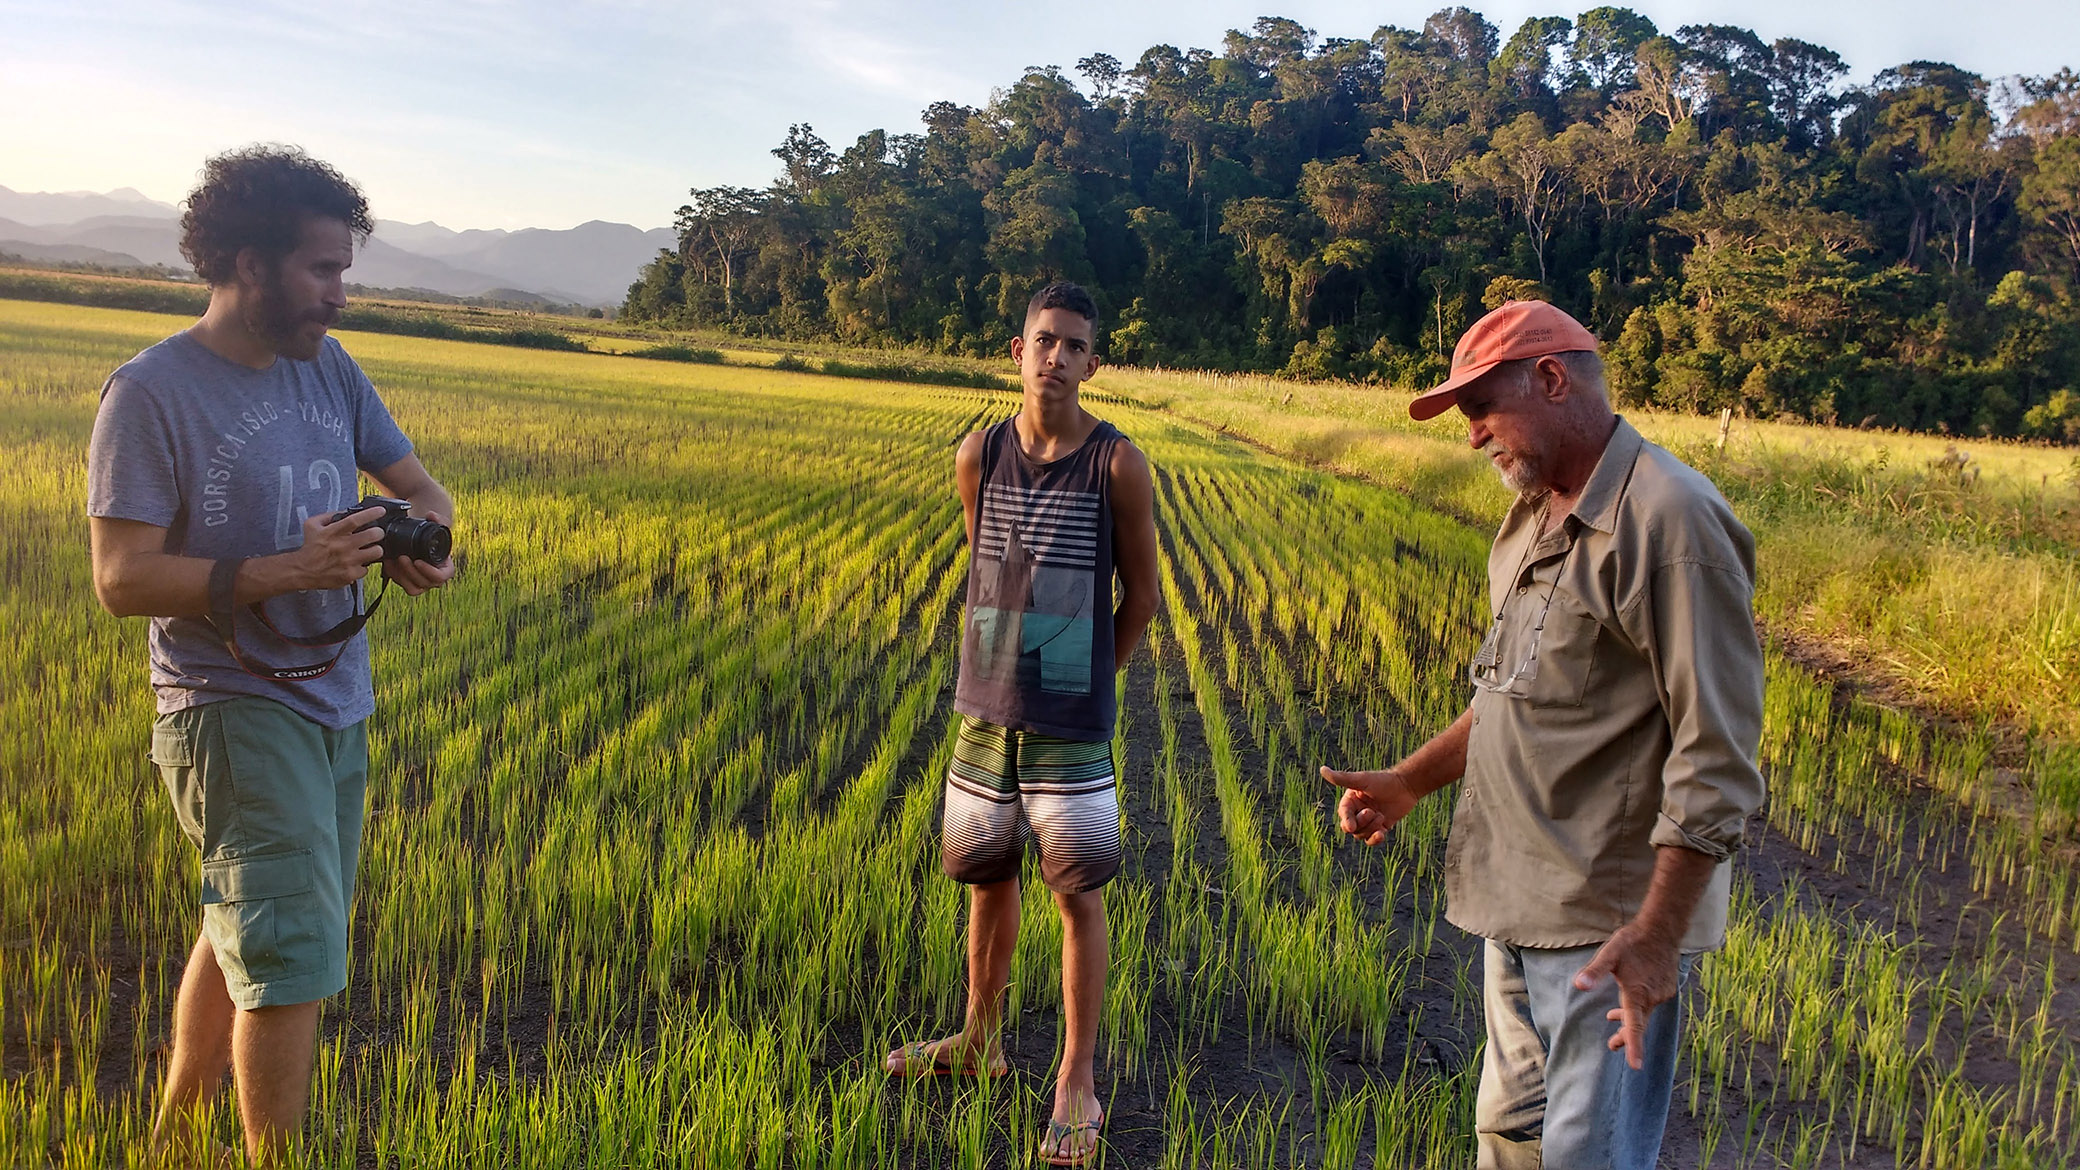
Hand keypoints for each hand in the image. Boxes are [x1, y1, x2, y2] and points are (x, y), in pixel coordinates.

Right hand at [295, 506, 386, 590]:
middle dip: (378, 532)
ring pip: (376, 552)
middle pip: (373, 535)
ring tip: (370, 549)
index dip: (371, 513)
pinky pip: (367, 569)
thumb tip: (346, 511)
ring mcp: (348, 561)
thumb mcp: (312, 525)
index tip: (380, 511)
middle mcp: (343, 546)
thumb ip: (329, 516)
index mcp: (334, 532)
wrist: (302, 570)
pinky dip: (363, 566)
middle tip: (376, 533)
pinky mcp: (350, 574)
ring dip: (375, 549)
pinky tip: (356, 563)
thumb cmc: (309, 547)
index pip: (356, 520)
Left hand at [385, 511, 456, 595]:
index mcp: (446, 566)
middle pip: (425, 584)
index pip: (442, 577)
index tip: (418, 561)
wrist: (421, 532)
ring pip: (413, 589)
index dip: (430, 572)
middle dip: (411, 572)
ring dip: (401, 577)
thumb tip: (431, 515)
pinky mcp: (408, 581)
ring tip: (393, 560)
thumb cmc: (432, 530)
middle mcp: (434, 577)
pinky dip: (393, 575)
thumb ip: (438, 517)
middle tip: (401, 557)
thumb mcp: (438, 522)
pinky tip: (388, 562)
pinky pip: (402, 584)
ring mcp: (421, 581)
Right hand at [1319, 766, 1420, 845]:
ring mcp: (1369, 821)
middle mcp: (1357, 812)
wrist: (1406, 786)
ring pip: (1362, 835)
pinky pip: (1372, 840)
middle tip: (1372, 812)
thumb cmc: (1383, 781)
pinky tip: (1382, 833)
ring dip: (1371, 828)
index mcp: (1350, 801)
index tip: (1351, 826)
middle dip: (1361, 823)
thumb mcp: (1362, 780)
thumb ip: (1342, 778)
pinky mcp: (1380, 828)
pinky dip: (1376, 839)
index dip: (1346, 821)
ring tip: (1382, 815)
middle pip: (1351, 828)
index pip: (1343, 815)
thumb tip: (1322, 769)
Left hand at [1572, 923, 1680, 1070]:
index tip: (1635, 1065)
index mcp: (1637, 994)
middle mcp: (1652, 997)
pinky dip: (1640, 1005)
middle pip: (1638, 1024)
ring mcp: (1662, 993)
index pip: (1635, 1027)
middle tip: (1612, 1045)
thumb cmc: (1633, 941)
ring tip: (1612, 1018)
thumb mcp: (1610, 954)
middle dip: (1626, 1036)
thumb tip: (1578, 985)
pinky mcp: (1666, 987)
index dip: (1634, 1046)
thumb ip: (1595, 971)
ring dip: (1630, 1018)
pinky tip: (1630, 998)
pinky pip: (1651, 1002)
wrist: (1662, 929)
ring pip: (1644, 1012)